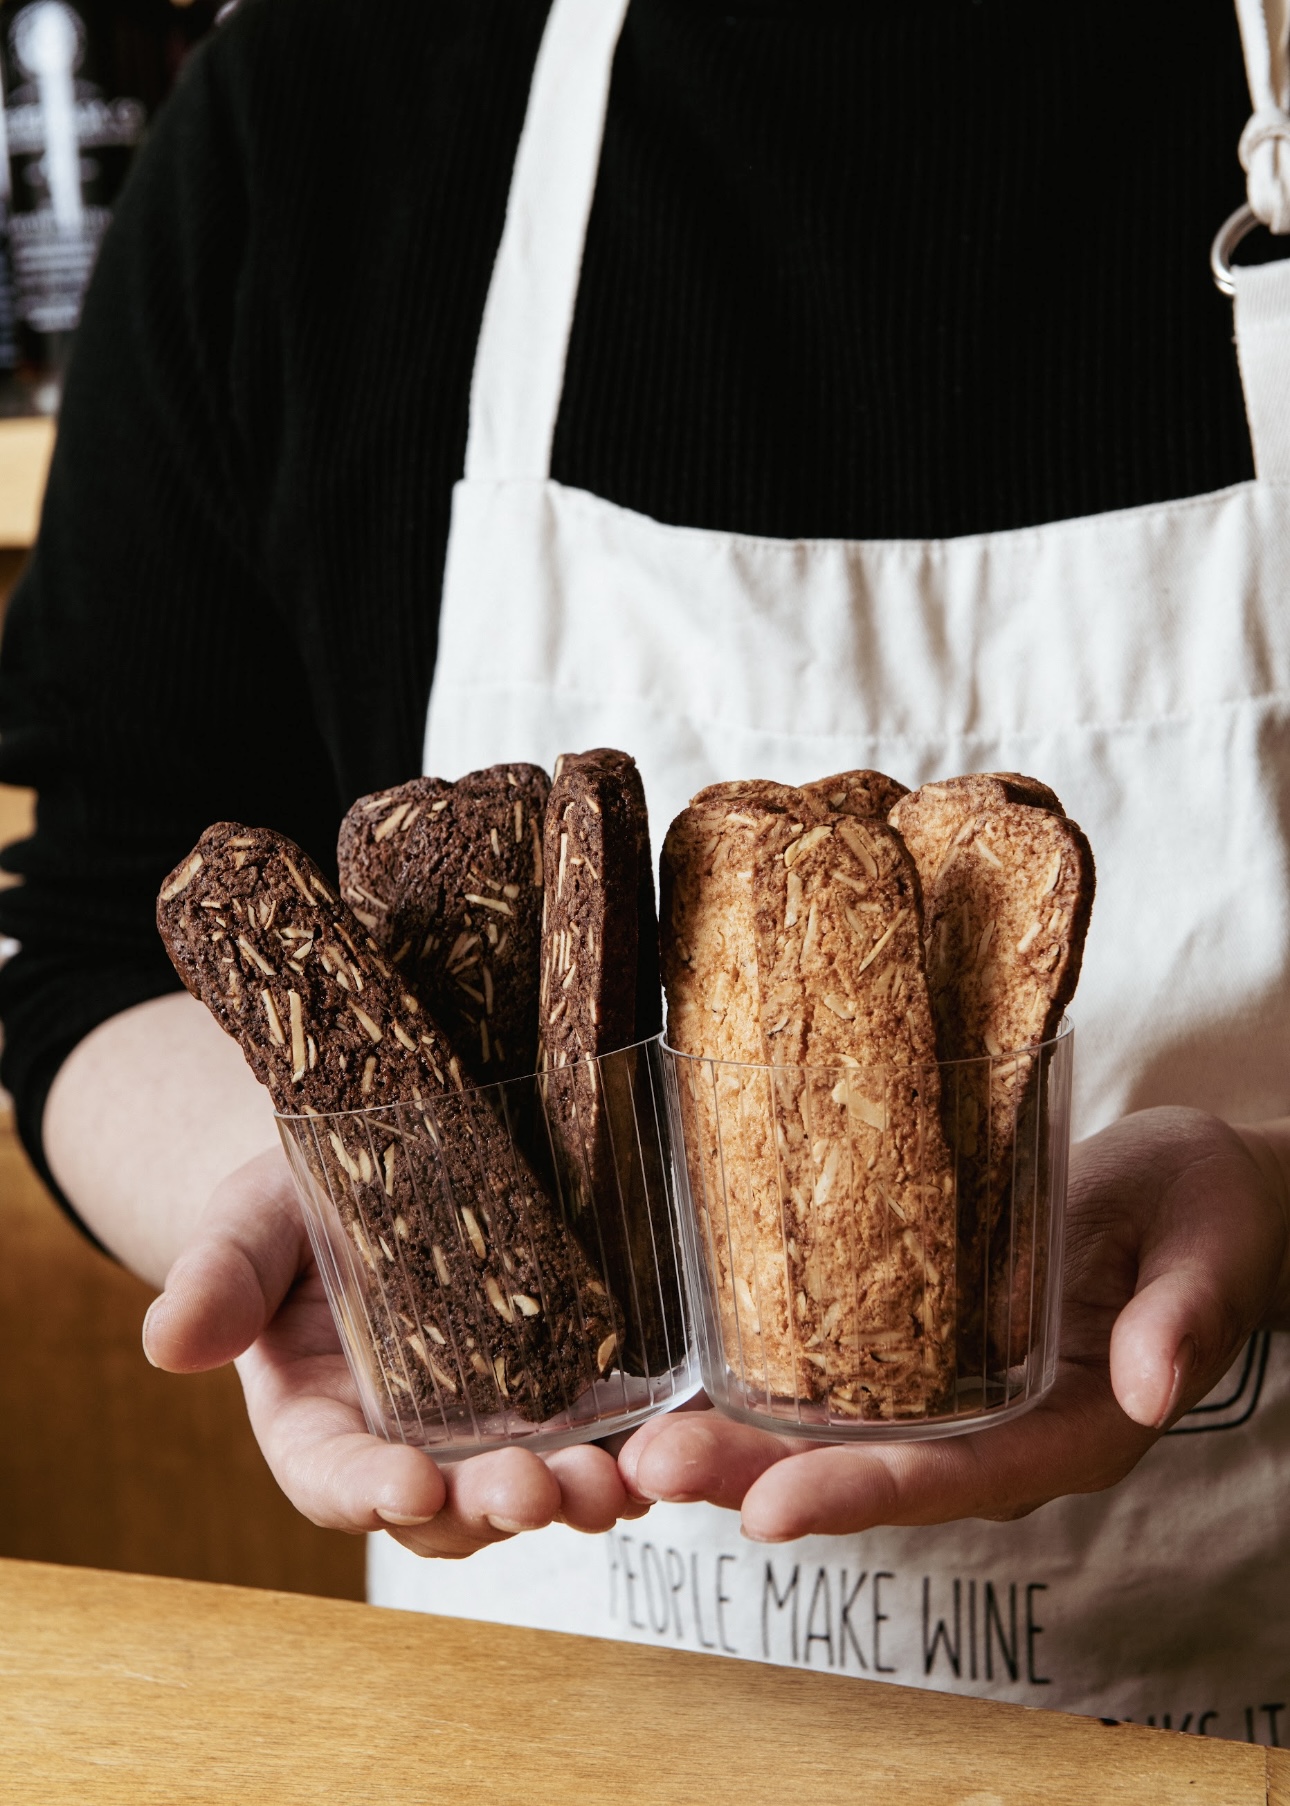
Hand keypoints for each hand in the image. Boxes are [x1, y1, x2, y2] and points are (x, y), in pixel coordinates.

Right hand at [142, 1147, 643, 1557]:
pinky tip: (677, 1439)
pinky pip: (605, 1436)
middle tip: (535, 1490)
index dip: (368, 1494)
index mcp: (322, 1425)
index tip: (407, 1486)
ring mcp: (494, 1424)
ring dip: (579, 1496)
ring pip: (536, 1486)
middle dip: (493, 1507)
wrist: (383, 1166)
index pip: (335, 1480)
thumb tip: (167, 1343)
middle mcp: (412, 1444)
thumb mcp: (250, 1221)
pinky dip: (640, 1449)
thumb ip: (217, 1278)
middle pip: (449, 1507)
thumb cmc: (299, 1201)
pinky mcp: (566, 1386)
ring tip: (618, 1482)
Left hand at [619, 1106, 1289, 1540]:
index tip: (769, 1507)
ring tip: (638, 1444)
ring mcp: (956, 1393)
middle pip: (869, 1471)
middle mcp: (999, 1433)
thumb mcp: (1207, 1253)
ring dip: (736, 1443)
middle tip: (651, 1470)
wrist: (1188, 1194)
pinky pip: (838, 1377)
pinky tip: (683, 1381)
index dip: (863, 1493)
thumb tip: (1147, 1384)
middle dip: (756, 1477)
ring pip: (836, 1434)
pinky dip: (760, 1386)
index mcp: (1071, 1430)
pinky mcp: (926, 1343)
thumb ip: (1182, 1318)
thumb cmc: (1208, 1217)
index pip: (957, 1477)